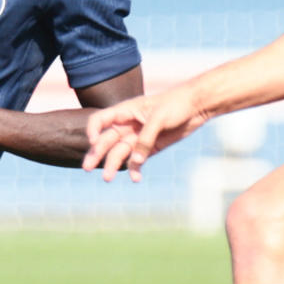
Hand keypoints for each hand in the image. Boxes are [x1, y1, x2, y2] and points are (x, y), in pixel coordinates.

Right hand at [82, 84, 207, 180]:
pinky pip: (137, 161)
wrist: (196, 107)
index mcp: (125, 111)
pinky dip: (135, 169)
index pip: (100, 120)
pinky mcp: (150, 148)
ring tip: (107, 179)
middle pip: (106, 140)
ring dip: (112, 165)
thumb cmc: (176, 104)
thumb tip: (135, 159)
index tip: (94, 142)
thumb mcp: (159, 118)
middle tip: (87, 168)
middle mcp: (128, 125)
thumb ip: (146, 137)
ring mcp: (138, 137)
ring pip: (120, 153)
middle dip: (96, 154)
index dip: (93, 130)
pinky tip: (135, 178)